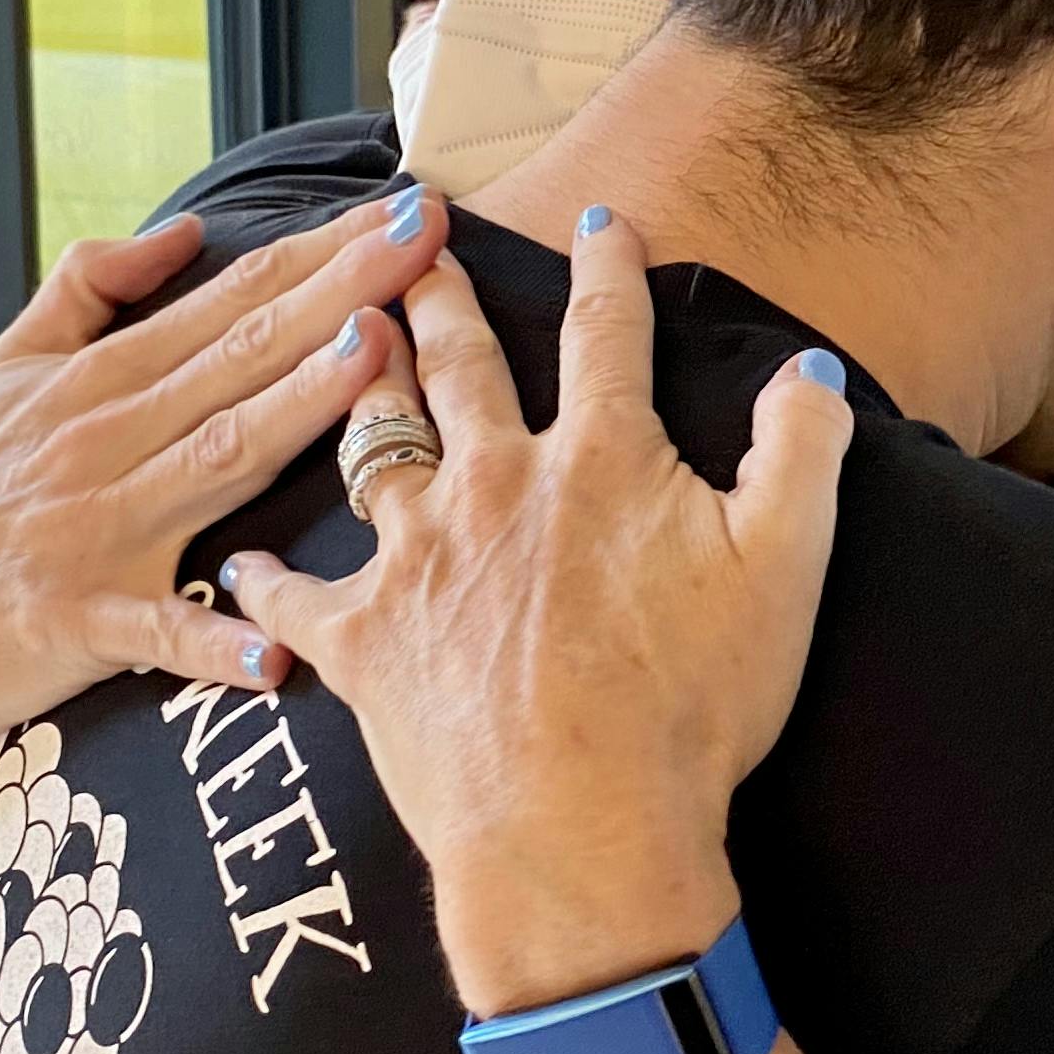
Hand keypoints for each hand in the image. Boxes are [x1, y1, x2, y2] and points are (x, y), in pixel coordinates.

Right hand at [0, 188, 446, 779]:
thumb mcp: (9, 371)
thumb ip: (90, 289)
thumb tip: (184, 228)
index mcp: (101, 380)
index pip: (231, 301)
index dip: (320, 250)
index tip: (402, 204)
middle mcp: (106, 440)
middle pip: (243, 356)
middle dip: (339, 290)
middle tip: (424, 232)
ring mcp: (96, 529)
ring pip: (216, 460)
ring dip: (294, 410)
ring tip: (371, 357)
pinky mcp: (79, 621)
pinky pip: (155, 632)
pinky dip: (208, 641)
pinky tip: (268, 650)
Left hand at [223, 208, 855, 1017]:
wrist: (581, 832)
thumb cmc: (690, 709)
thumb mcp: (786, 570)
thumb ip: (801, 456)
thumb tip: (814, 375)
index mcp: (601, 462)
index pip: (607, 337)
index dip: (609, 271)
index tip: (600, 222)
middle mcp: (496, 485)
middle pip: (464, 368)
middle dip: (442, 297)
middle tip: (414, 247)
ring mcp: (419, 559)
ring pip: (375, 446)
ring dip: (358, 389)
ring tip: (341, 345)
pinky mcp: (364, 641)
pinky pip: (295, 598)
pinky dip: (264, 579)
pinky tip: (240, 563)